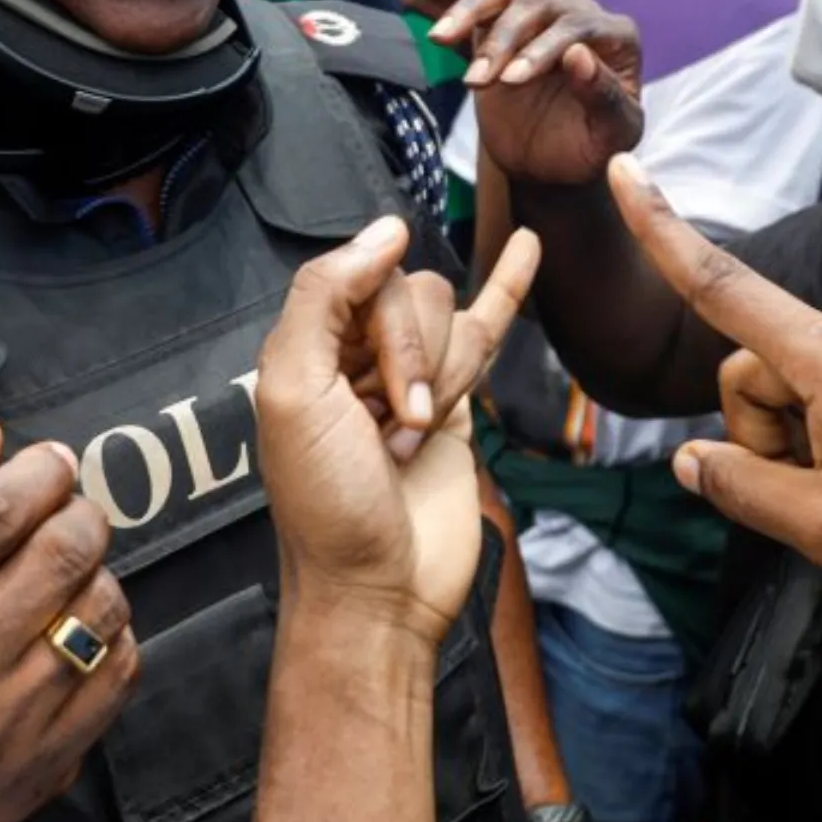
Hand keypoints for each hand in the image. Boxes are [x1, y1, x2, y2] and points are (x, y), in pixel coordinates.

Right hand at [0, 421, 134, 821]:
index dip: (39, 472)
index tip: (47, 463)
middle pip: (60, 555)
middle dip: (76, 511)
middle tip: (60, 509)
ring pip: (100, 609)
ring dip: (94, 570)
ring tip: (59, 570)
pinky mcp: (39, 773)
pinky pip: (118, 672)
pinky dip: (109, 632)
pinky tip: (69, 624)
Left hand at [255, 217, 539, 642]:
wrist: (382, 591)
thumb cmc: (328, 507)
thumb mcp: (295, 393)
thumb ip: (324, 297)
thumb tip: (388, 230)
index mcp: (309, 346)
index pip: (363, 276)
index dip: (383, 326)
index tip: (373, 391)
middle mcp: (358, 353)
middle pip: (414, 294)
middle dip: (413, 358)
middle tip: (394, 428)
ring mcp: (415, 376)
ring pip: (452, 318)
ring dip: (445, 377)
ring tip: (413, 440)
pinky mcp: (463, 403)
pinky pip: (488, 328)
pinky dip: (508, 286)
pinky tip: (527, 246)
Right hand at [425, 0, 643, 184]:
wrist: (552, 164)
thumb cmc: (591, 147)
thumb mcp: (610, 134)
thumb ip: (603, 97)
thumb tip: (579, 55)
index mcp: (616, 36)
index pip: (578, 27)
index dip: (543, 50)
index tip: (512, 80)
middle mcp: (579, 15)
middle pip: (536, 7)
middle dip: (502, 41)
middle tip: (478, 82)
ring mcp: (538, 16)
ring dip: (470, 12)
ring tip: (442, 38)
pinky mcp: (500, 24)